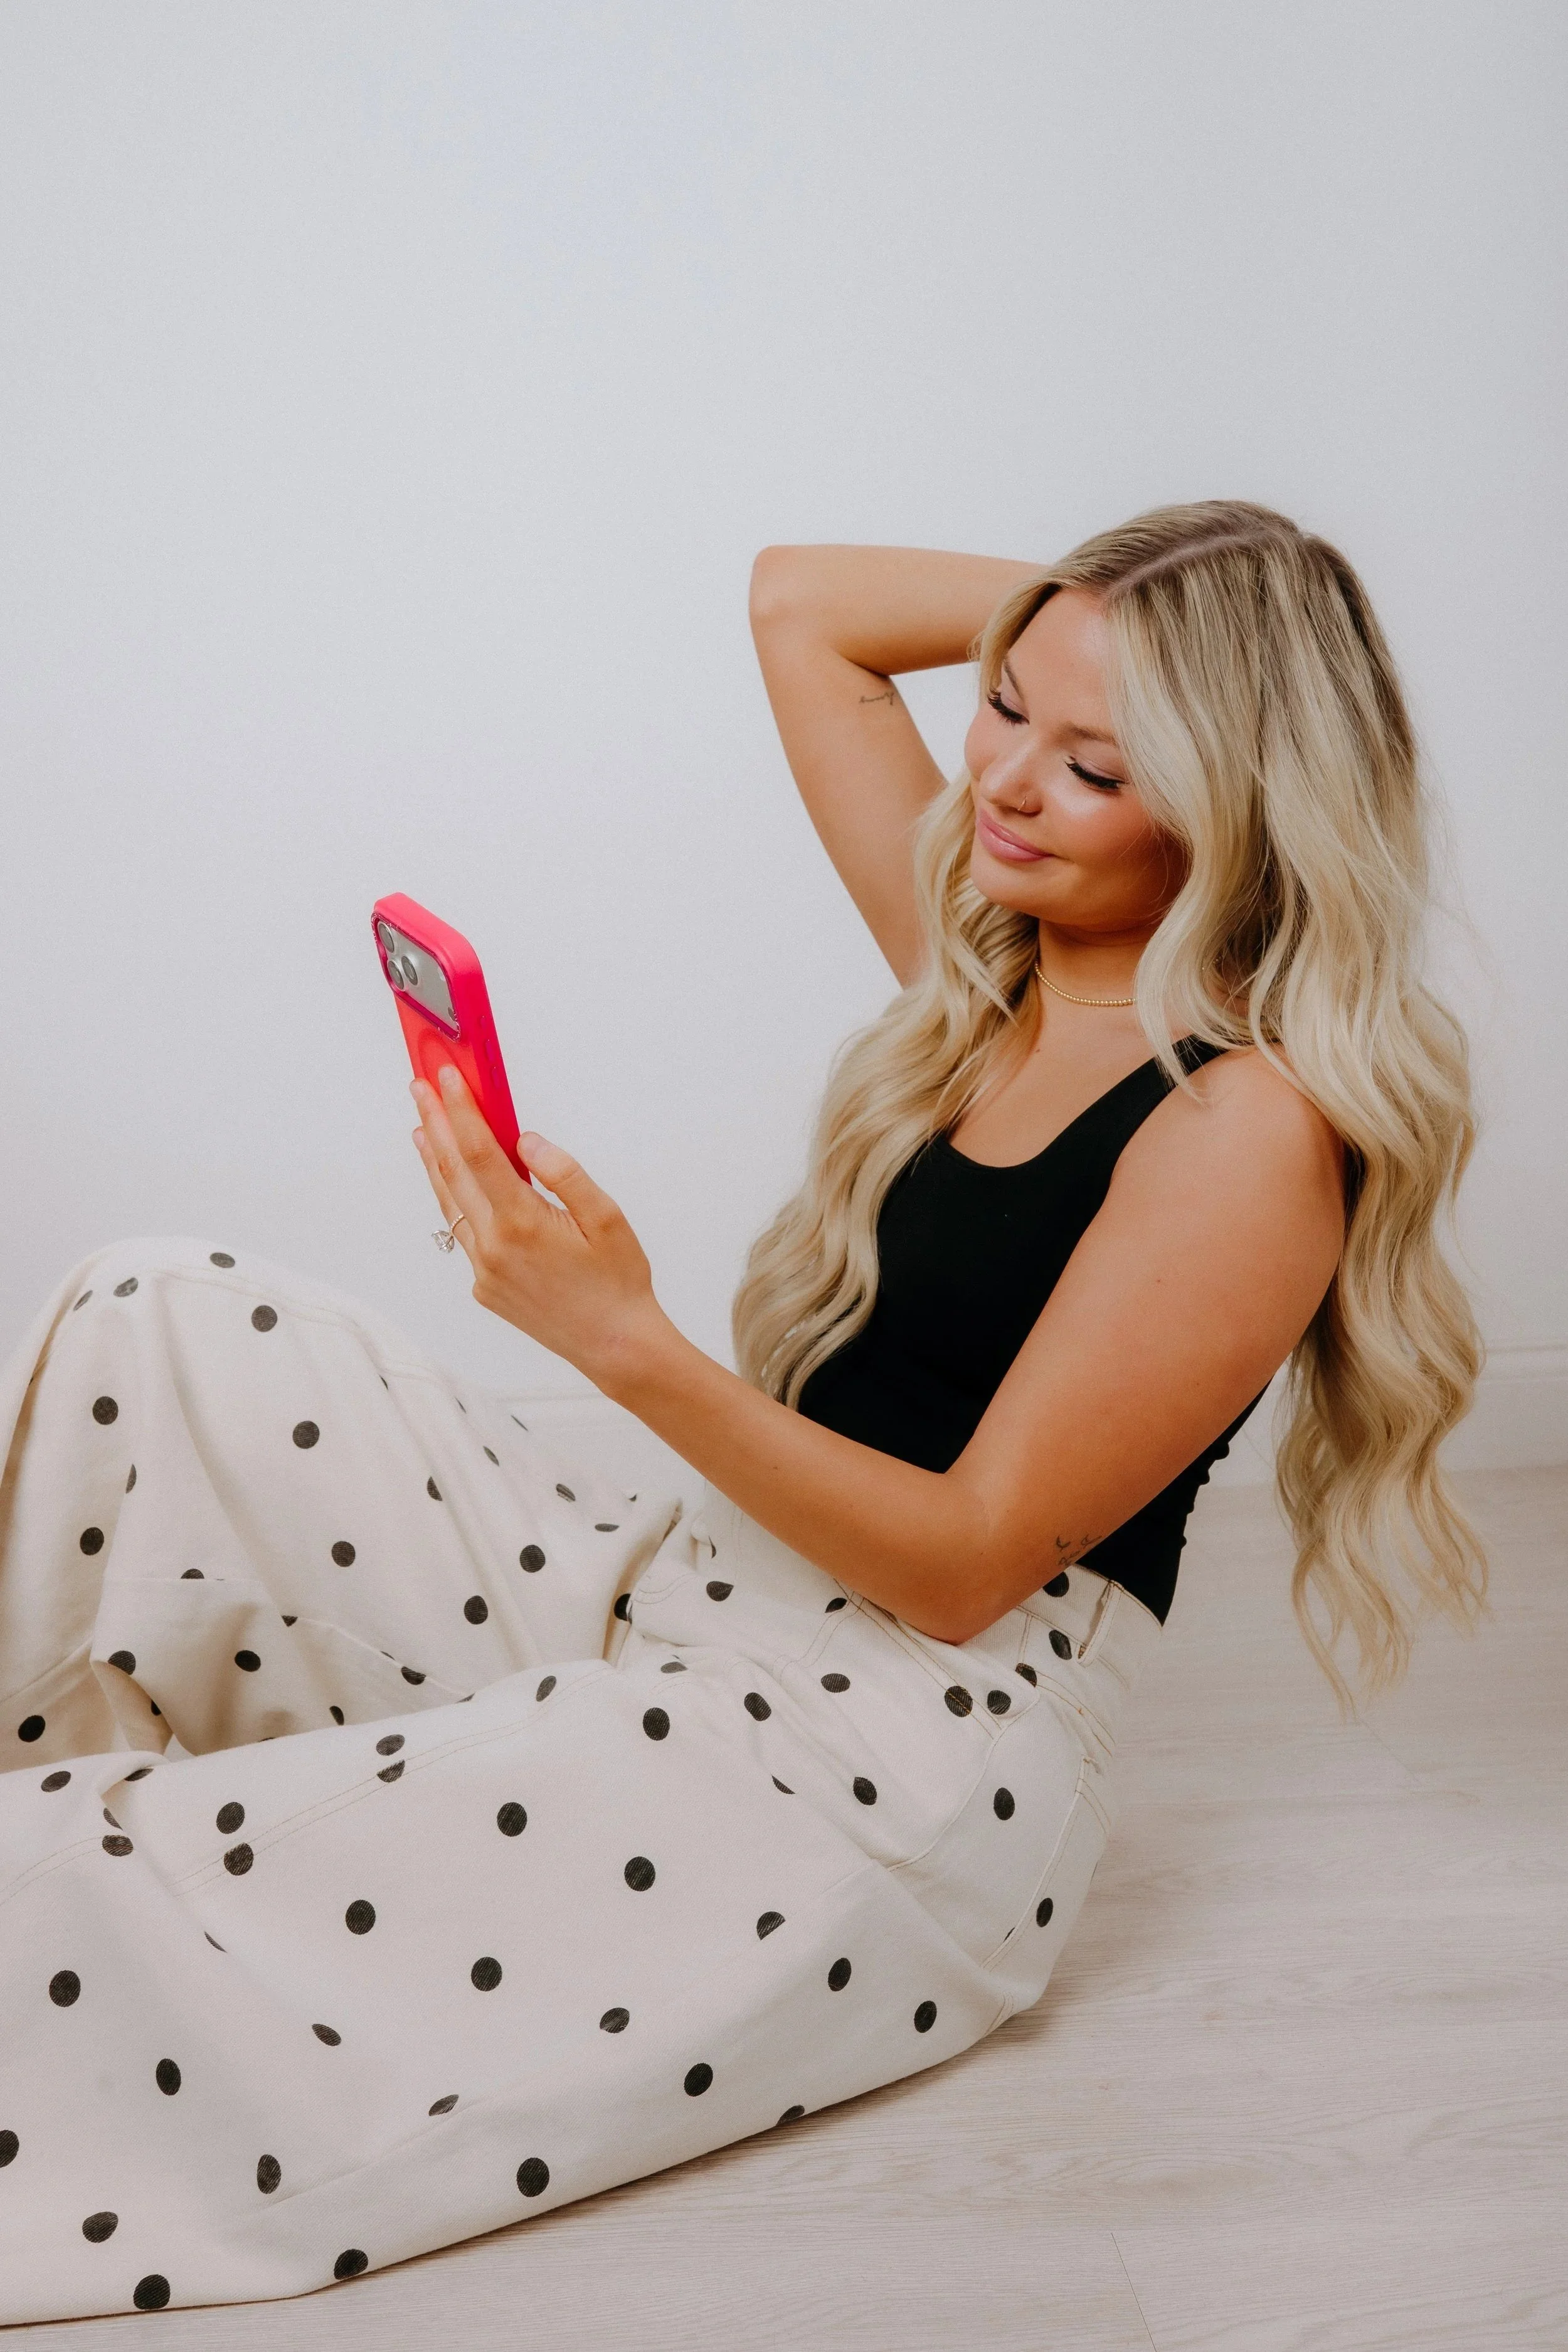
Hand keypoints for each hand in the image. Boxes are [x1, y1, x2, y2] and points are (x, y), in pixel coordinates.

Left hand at [411, 1063, 668, 1385]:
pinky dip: (457, 1200)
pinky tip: (458, 1183)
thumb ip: (563, 1172)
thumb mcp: (606, 1217)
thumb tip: (524, 1140)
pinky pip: (465, 1234)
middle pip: (454, 1173)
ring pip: (451, 1204)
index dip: (460, 1110)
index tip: (448, 1078)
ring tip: (421, 1128)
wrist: (614, 1346)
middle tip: (420, 1087)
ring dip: (435, 1162)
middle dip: (436, 1124)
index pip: (480, 1152)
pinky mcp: (485, 1287)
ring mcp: (484, 1271)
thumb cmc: (619, 1281)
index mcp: (522, 1224)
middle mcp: (493, 1248)